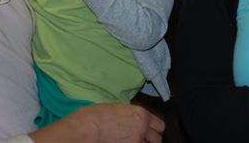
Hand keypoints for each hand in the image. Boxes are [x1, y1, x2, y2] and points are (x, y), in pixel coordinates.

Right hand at [30, 103, 164, 141]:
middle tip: (142, 139)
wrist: (89, 127)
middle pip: (157, 139)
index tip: (150, 131)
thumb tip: (134, 119)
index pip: (160, 125)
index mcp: (141, 115)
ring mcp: (137, 141)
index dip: (154, 129)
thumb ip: (131, 115)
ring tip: (132, 141)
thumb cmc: (98, 114)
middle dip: (151, 140)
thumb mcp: (119, 108)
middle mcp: (143, 129)